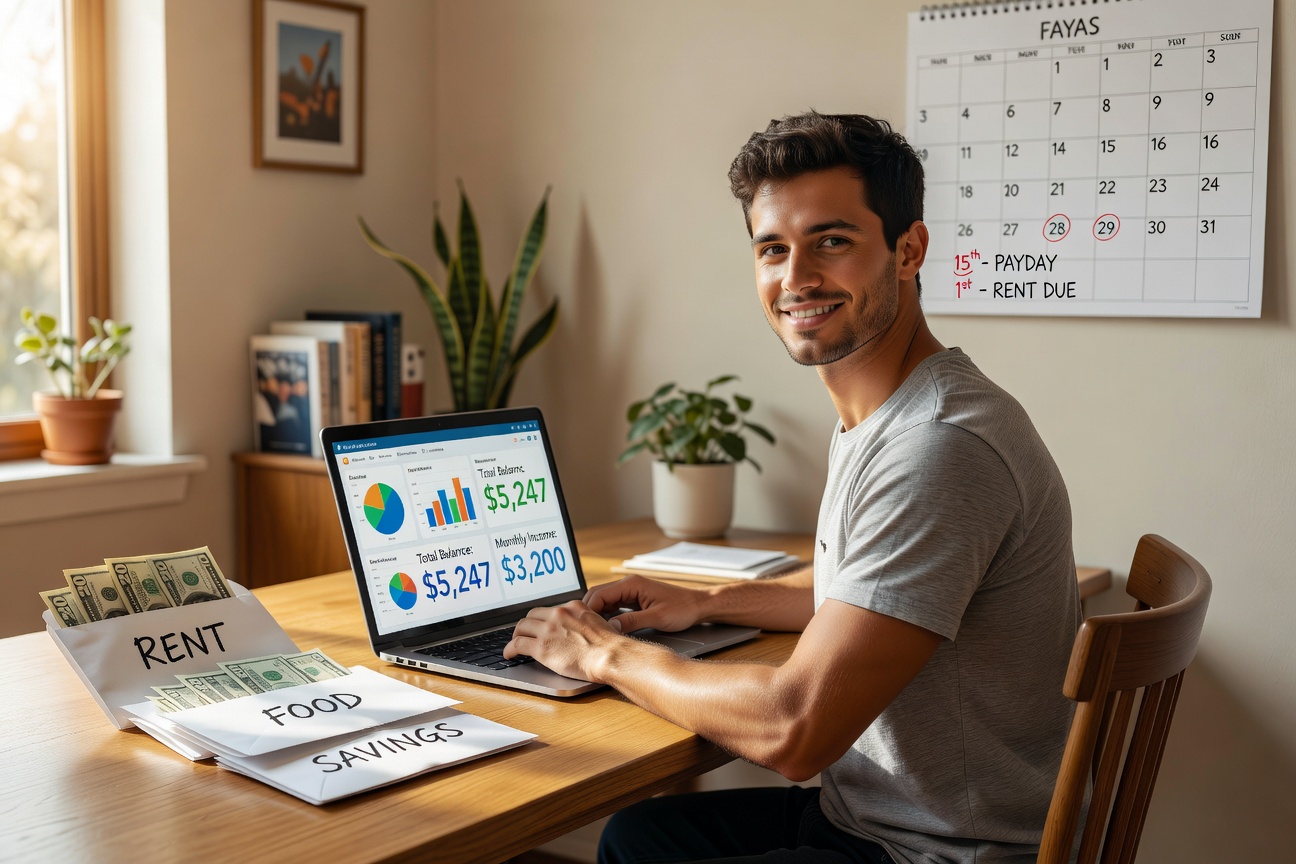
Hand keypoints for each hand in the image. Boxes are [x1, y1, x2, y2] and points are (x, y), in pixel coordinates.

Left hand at [503, 600, 619, 681]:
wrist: (609, 655)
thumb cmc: (609, 646)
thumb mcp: (597, 622)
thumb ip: (582, 622)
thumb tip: (577, 630)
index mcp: (572, 606)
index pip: (550, 609)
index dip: (541, 619)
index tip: (539, 625)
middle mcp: (558, 614)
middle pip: (532, 615)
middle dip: (527, 625)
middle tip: (524, 634)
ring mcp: (548, 630)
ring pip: (521, 627)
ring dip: (516, 635)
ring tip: (514, 643)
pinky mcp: (541, 647)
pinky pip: (517, 644)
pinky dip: (509, 649)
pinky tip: (509, 654)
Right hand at [583, 574, 708, 633]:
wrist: (697, 605)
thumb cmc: (681, 609)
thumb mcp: (656, 617)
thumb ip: (632, 622)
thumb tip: (610, 628)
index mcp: (631, 584)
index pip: (599, 594)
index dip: (588, 611)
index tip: (584, 628)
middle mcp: (628, 584)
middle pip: (597, 595)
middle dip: (589, 612)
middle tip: (584, 631)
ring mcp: (630, 591)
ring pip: (604, 600)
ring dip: (597, 614)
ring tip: (591, 631)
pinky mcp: (634, 599)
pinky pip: (614, 605)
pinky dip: (606, 615)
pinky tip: (605, 627)